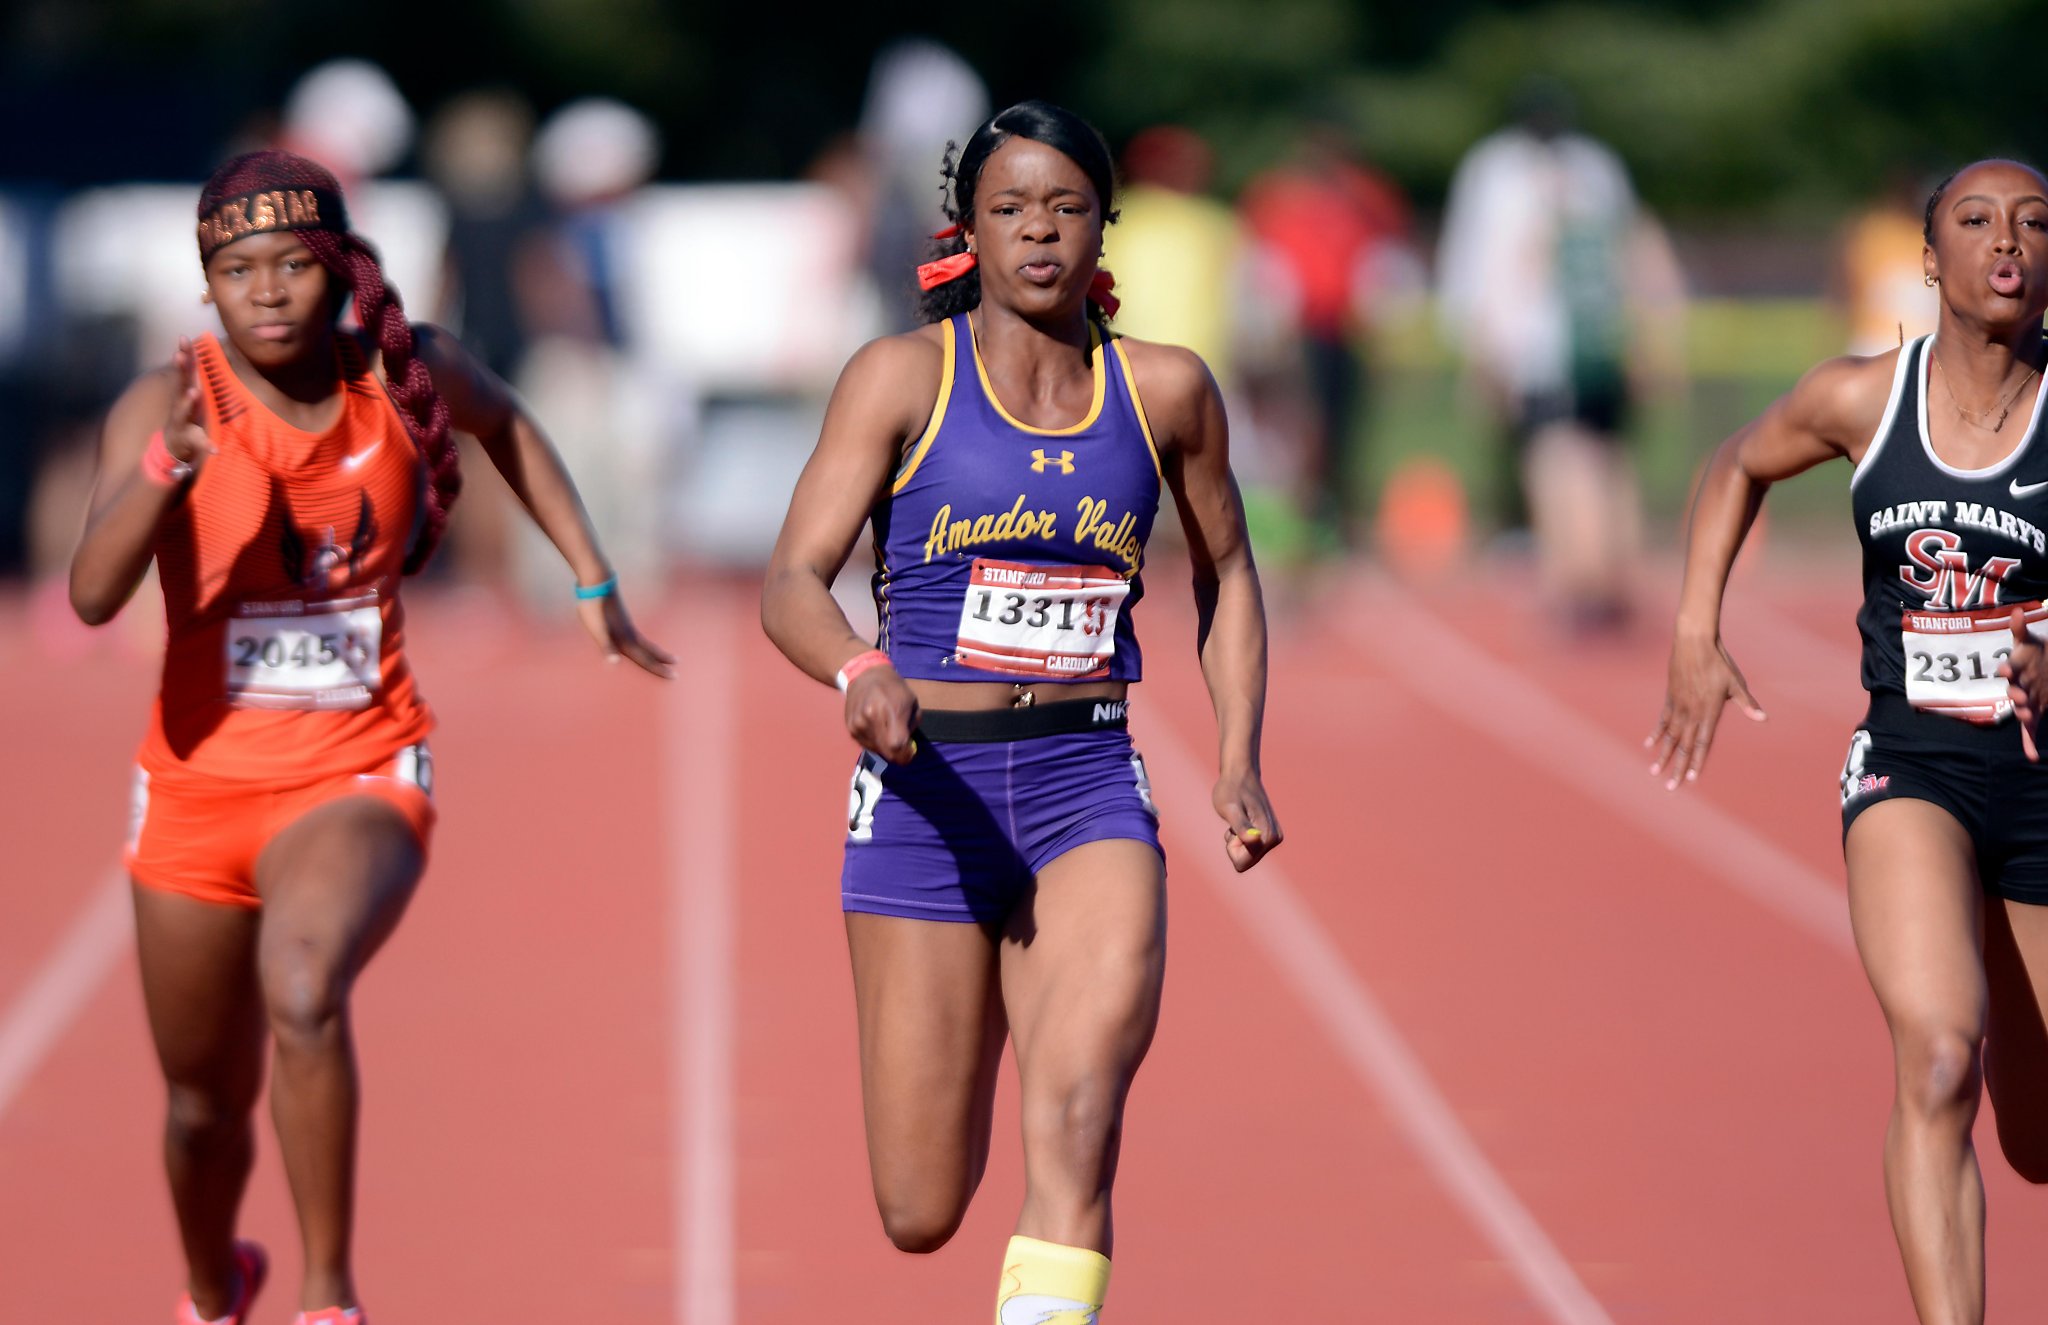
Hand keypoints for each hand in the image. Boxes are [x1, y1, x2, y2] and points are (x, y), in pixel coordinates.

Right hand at [164, 337, 214, 466]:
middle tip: (178, 355)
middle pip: (180, 384)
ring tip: (194, 392)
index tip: (183, 337)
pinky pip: (198, 442)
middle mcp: (180, 404)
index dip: (184, 354)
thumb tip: (197, 348)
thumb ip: (192, 374)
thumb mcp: (189, 392)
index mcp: (185, 392)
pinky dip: (206, 444)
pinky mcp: (187, 440)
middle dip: (180, 370)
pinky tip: (215, 448)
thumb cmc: (185, 414)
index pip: (185, 370)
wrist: (172, 444)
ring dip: (188, 402)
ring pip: (183, 411)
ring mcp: (181, 422)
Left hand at [576, 589, 674, 677]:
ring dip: (656, 653)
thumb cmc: (594, 608)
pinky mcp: (622, 620)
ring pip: (646, 644)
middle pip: (649, 653)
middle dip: (662, 663)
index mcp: (625, 640)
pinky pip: (639, 638)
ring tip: (666, 657)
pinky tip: (640, 644)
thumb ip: (607, 647)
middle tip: (676, 670)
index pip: (645, 660)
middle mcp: (629, 634)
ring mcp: (627, 626)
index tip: (674, 676)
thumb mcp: (597, 630)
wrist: (598, 583)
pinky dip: (645, 645)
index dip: (658, 670)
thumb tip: (614, 662)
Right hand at [845, 665, 919, 764]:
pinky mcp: (851, 728)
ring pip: (877, 750)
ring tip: (888, 729)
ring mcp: (858, 724)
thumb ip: (912, 725)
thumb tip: (907, 747)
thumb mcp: (911, 701)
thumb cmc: (893, 688)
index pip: (896, 744)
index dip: (905, 754)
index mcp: (889, 709)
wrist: (864, 676)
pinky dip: (875, 742)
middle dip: (898, 754)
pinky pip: (867, 745)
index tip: (910, 751)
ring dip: (886, 746)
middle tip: (903, 746)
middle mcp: (870, 718)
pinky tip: (877, 728)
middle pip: (887, 752)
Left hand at [1214, 769, 1280, 872]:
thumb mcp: (1230, 809)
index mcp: (1267, 836)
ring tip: (1239, 818)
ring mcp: (1274, 837)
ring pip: (1247, 855)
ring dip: (1238, 840)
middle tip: (1235, 823)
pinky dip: (1241, 836)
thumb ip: (1241, 826)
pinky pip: (1249, 848)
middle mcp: (1275, 839)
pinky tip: (1244, 818)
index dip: (1232, 847)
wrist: (1240, 774)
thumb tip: (1255, 840)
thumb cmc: (1231, 790)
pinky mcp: (1270, 835)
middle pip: (1246, 861)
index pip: (1242, 863)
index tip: (1233, 828)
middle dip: (1236, 845)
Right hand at [1647, 629, 1765, 789]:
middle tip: (1671, 787)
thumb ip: (1746, 703)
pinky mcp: (1670, 698)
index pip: (1702, 743)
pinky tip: (1649, 745)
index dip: (1697, 762)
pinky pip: (1662, 720)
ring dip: (1662, 755)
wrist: (1694, 642)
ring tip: (1654, 772)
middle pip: (1683, 745)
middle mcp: (1691, 712)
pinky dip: (1656, 734)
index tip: (1691, 779)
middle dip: (1677, 768)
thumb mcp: (1736, 683)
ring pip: (1669, 736)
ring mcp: (1678, 706)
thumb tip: (1763, 717)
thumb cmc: (1719, 662)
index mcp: (1708, 711)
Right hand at [1998, 606, 2045, 760]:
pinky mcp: (2033, 714)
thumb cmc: (2034, 656)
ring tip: (2028, 717)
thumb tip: (2018, 611)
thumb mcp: (2030, 643)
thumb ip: (2021, 630)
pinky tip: (2033, 758)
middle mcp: (2017, 687)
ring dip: (2024, 714)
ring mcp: (2025, 701)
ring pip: (2022, 710)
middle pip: (2013, 691)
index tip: (2007, 668)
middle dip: (2016, 695)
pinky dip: (2030, 746)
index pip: (2009, 668)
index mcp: (2016, 669)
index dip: (2008, 669)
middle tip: (2020, 698)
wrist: (2043, 672)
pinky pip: (2029, 732)